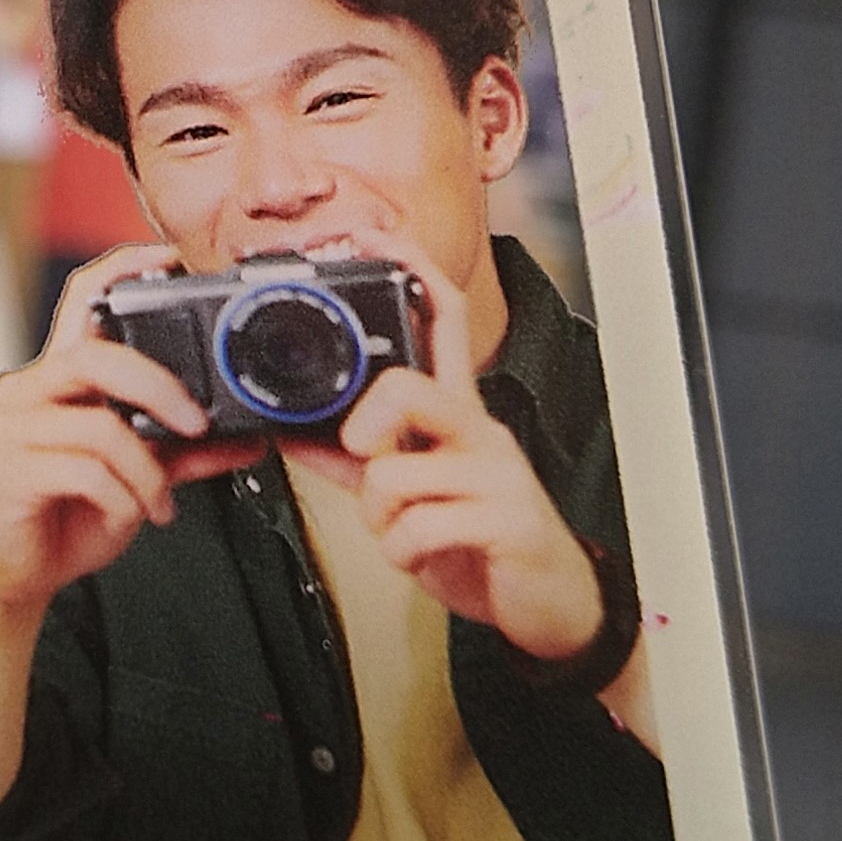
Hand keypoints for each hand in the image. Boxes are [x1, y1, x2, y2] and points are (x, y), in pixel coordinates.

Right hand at [0, 244, 263, 624]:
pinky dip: (121, 498)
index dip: (123, 269)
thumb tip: (248, 437)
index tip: (172, 258)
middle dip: (159, 388)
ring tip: (157, 501)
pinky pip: (84, 471)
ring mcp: (11, 428)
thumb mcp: (135, 477)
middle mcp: (28, 390)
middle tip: (195, 423)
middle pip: (97, 357)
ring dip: (145, 471)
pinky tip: (127, 516)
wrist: (10, 575)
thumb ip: (183, 452)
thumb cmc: (65, 515)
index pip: (82, 300)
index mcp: (58, 378)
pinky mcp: (7, 468)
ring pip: (99, 426)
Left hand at [283, 245, 603, 664]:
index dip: (412, 275)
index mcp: (458, 414)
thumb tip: (291, 437)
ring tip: (407, 535)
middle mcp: (481, 430)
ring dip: (380, 521)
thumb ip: (355, 463)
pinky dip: (401, 554)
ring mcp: (497, 473)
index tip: (370, 236)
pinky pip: (417, 529)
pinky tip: (424, 559)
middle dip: (365, 429)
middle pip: (407, 387)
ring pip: (394, 474)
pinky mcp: (507, 521)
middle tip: (368, 463)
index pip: (443, 322)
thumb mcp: (411, 495)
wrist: (550, 604)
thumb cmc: (478, 538)